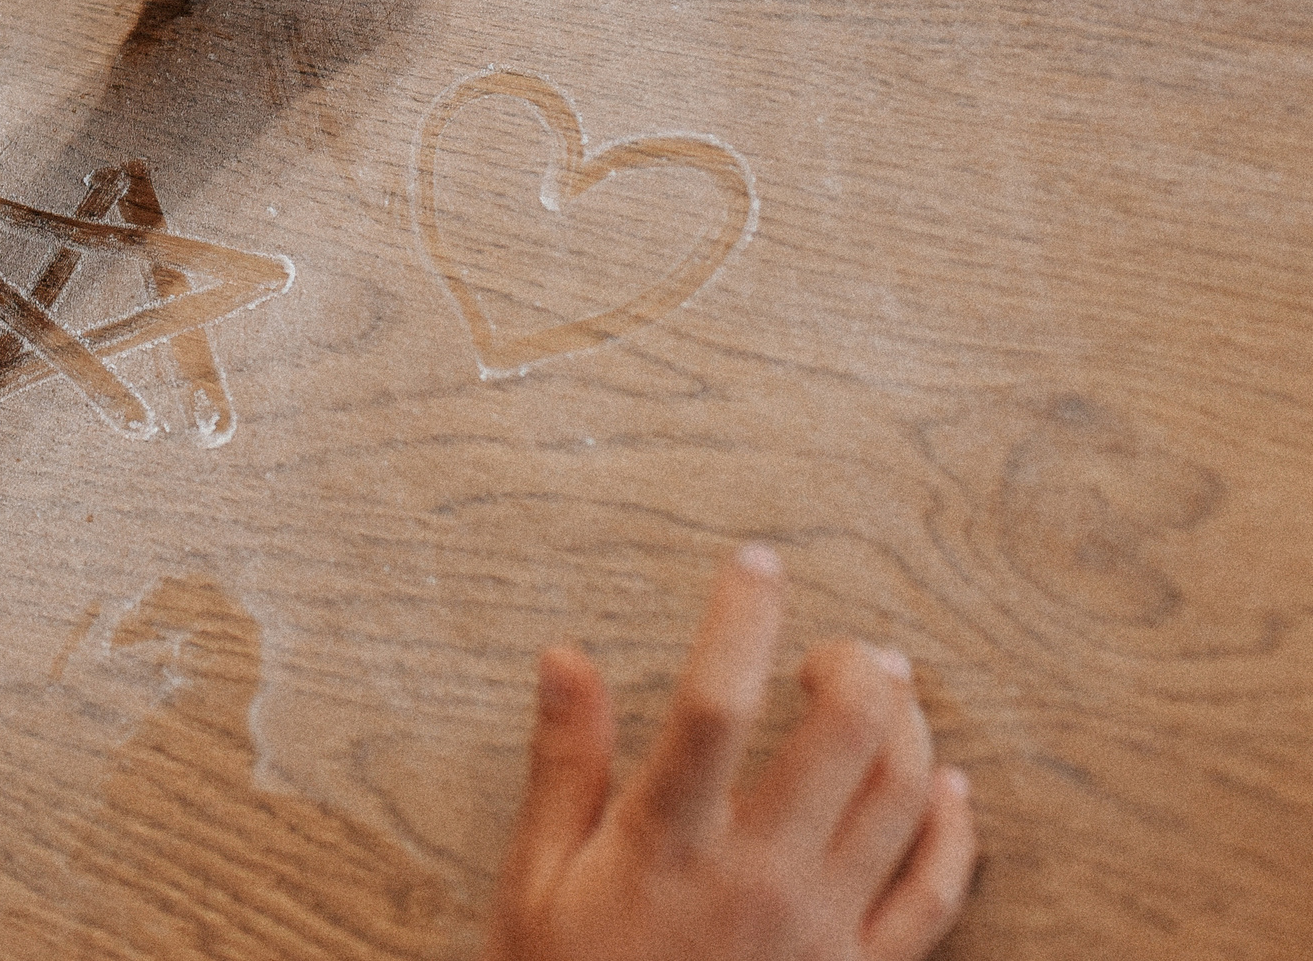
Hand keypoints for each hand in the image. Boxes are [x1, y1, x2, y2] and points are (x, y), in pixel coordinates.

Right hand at [480, 546, 976, 960]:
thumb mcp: (534, 882)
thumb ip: (562, 765)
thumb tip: (567, 657)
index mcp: (667, 844)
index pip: (714, 703)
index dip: (741, 619)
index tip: (754, 563)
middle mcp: (757, 879)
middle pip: (845, 739)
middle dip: (855, 666)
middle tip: (835, 645)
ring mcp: (820, 931)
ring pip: (902, 799)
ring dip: (907, 726)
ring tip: (885, 689)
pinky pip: (934, 897)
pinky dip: (952, 832)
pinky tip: (945, 787)